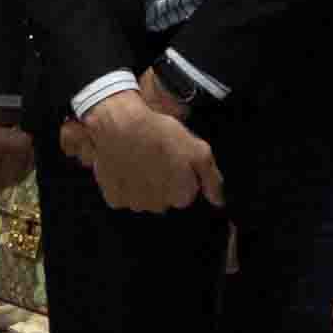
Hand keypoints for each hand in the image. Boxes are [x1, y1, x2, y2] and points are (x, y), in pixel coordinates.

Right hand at [65, 87, 218, 213]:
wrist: (118, 125)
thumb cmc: (160, 134)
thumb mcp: (197, 149)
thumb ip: (212, 178)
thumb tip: (219, 201)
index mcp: (181, 195)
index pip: (187, 193)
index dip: (181, 174)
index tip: (174, 158)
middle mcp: (159, 206)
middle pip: (165, 197)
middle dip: (163, 181)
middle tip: (157, 157)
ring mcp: (135, 204)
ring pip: (144, 198)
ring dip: (143, 184)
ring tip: (139, 159)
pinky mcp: (114, 199)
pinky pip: (123, 196)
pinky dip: (124, 184)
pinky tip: (124, 166)